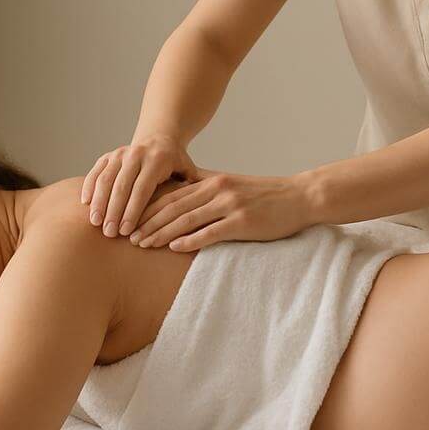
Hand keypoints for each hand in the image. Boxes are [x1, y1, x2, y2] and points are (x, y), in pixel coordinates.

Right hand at [81, 134, 200, 237]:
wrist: (159, 137)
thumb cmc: (176, 163)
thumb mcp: (189, 170)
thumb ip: (193, 188)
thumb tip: (200, 212)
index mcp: (157, 160)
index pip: (142, 188)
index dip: (133, 211)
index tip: (127, 231)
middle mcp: (136, 154)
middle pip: (121, 186)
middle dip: (114, 211)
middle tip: (109, 234)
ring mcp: (119, 154)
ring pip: (105, 179)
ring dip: (99, 202)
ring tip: (95, 224)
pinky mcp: (107, 156)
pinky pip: (95, 172)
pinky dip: (88, 187)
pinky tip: (85, 205)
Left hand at [130, 170, 314, 251]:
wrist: (299, 198)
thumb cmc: (265, 196)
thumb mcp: (233, 186)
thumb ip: (208, 190)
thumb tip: (182, 197)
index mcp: (212, 182)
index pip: (172, 196)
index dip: (148, 210)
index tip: (131, 222)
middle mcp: (217, 190)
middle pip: (174, 208)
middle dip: (148, 223)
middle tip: (129, 238)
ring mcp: (230, 205)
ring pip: (187, 220)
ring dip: (162, 233)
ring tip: (144, 244)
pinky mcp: (242, 222)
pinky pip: (210, 232)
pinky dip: (190, 240)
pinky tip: (174, 247)